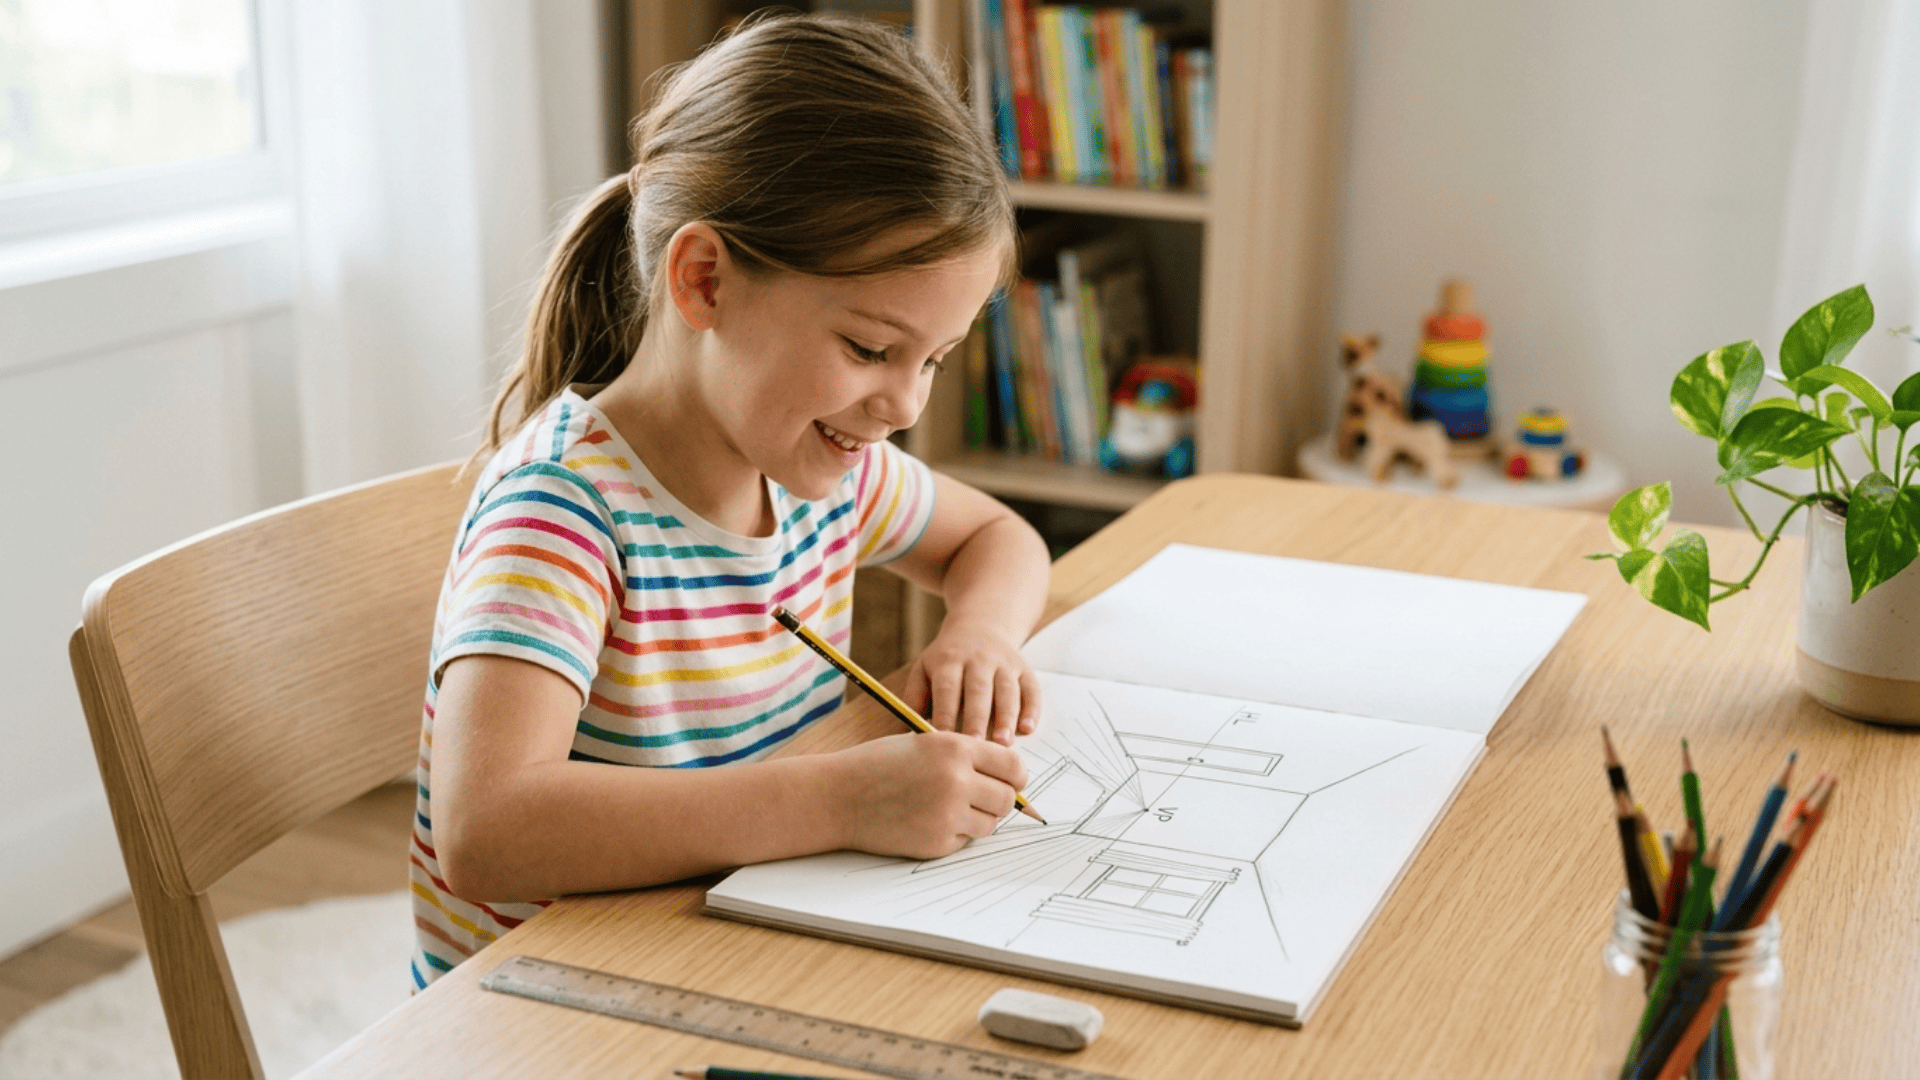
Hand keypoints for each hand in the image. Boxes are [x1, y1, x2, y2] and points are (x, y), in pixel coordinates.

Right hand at [833, 732, 1029, 859]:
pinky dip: (953, 834)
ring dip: (977, 818)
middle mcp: (956, 780)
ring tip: (946, 807)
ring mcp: (947, 815)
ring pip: (990, 823)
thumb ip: (966, 756)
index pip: (1014, 766)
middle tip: (979, 797)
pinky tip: (926, 820)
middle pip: (1008, 799)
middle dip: (999, 799)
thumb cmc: (879, 765)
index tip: (1010, 781)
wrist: (838, 796)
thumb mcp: (925, 743)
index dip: (1015, 775)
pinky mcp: (936, 843)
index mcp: (955, 748)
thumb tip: (1012, 779)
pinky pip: (964, 841)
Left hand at [904, 619, 1041, 743]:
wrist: (981, 624)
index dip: (945, 714)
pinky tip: (1027, 728)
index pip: (947, 688)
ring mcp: (1004, 663)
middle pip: (978, 690)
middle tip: (974, 745)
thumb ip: (914, 700)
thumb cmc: (947, 659)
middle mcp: (978, 659)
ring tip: (1004, 744)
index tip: (943, 740)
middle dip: (976, 718)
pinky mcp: (1024, 668)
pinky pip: (1031, 689)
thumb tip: (901, 735)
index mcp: (949, 660)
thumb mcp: (924, 669)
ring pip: (1007, 690)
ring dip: (1006, 717)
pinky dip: (1032, 709)